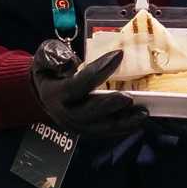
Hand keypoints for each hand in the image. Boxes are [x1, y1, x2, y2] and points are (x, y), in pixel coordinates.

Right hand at [30, 37, 145, 137]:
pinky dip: (123, 127)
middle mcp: (64, 113)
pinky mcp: (87, 131)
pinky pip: (106, 132)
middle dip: (110, 106)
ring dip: (122, 122)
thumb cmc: (50, 70)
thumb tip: (67, 61)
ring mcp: (76, 125)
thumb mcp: (46, 55)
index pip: (77, 85)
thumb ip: (53, 55)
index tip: (118, 55)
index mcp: (55, 93)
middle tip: (130, 98)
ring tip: (142, 114)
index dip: (98, 71)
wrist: (44, 92)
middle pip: (88, 113)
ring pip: (100, 128)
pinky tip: (138, 121)